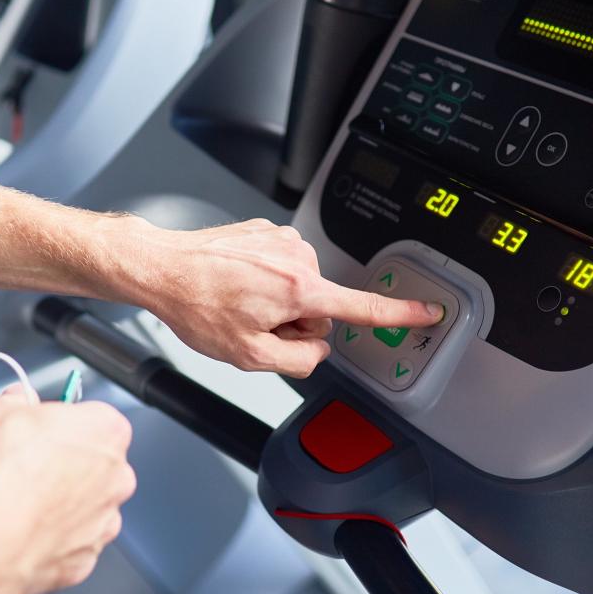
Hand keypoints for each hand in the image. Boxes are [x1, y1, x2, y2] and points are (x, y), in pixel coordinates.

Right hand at [0, 388, 135, 593]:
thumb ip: (13, 402)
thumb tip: (15, 401)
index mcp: (106, 430)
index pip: (92, 416)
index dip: (60, 422)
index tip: (37, 427)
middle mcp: (116, 477)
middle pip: (93, 462)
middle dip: (63, 463)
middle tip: (23, 465)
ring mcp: (105, 521)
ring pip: (85, 505)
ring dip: (59, 503)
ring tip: (17, 502)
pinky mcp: (87, 559)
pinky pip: (72, 542)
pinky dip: (51, 538)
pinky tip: (21, 531)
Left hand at [133, 218, 443, 377]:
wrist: (163, 268)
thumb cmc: (197, 306)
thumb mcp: (250, 356)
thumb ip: (298, 362)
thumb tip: (316, 352)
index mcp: (299, 289)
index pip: (361, 307)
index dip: (399, 314)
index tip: (429, 311)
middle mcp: (297, 258)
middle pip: (321, 307)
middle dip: (294, 322)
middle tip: (253, 323)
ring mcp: (282, 241)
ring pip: (300, 289)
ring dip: (276, 303)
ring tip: (238, 302)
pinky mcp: (267, 231)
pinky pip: (281, 268)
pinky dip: (264, 282)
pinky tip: (235, 285)